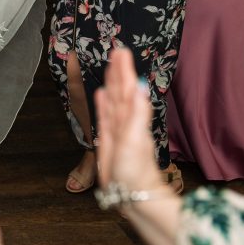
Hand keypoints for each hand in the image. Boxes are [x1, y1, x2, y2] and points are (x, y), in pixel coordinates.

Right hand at [94, 48, 164, 192]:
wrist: (133, 193)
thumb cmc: (136, 170)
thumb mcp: (136, 138)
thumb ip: (138, 112)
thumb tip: (141, 87)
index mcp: (132, 116)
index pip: (128, 87)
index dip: (125, 70)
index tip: (122, 51)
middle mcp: (125, 119)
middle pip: (120, 89)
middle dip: (119, 71)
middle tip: (117, 51)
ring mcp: (117, 128)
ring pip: (113, 99)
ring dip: (112, 82)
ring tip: (111, 66)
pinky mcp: (109, 138)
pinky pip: (105, 115)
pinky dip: (103, 103)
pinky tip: (102, 93)